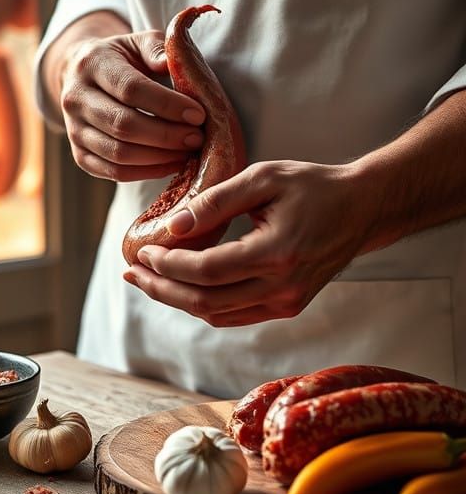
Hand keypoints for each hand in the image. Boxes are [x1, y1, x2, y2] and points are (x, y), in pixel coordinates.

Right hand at [60, 30, 205, 180]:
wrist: (83, 77)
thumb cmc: (122, 59)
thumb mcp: (139, 42)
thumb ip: (157, 48)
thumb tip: (170, 64)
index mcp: (92, 64)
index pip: (130, 89)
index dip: (167, 105)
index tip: (198, 114)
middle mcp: (75, 98)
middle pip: (123, 125)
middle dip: (167, 135)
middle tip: (198, 137)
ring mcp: (74, 130)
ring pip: (119, 154)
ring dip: (160, 157)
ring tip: (189, 152)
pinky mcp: (80, 156)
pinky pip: (115, 173)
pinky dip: (147, 172)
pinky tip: (172, 164)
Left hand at [123, 160, 373, 325]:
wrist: (362, 208)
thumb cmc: (313, 186)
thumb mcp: (264, 177)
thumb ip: (216, 201)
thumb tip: (172, 226)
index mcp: (278, 253)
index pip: (207, 271)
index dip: (169, 266)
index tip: (142, 252)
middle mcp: (283, 287)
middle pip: (205, 302)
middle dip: (162, 288)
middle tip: (131, 272)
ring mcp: (287, 302)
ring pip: (217, 315)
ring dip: (177, 300)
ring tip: (147, 280)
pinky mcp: (287, 306)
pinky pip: (234, 315)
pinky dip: (202, 304)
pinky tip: (180, 286)